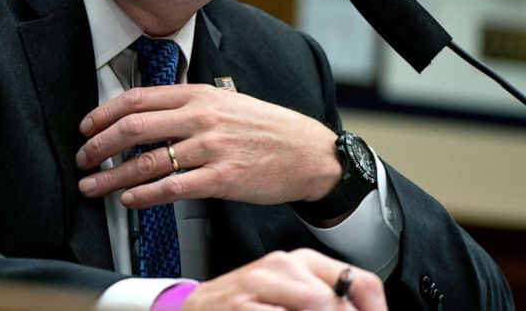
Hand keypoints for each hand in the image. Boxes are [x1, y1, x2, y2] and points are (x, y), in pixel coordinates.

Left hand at [75, 84, 340, 207]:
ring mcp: (211, 148)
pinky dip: (144, 195)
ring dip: (113, 176)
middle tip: (83, 158)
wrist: (309, 152)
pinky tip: (129, 200)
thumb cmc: (265, 127)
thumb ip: (186, 104)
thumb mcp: (224, 101)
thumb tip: (144, 113)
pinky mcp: (222, 178)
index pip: (137, 99)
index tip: (85, 128)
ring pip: (147, 161)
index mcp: (197, 94)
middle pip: (133, 128)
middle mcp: (201, 117)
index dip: (104, 114)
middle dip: (99, 145)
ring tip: (94, 185)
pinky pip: (173, 188)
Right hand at [183, 249, 386, 310]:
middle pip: (334, 300)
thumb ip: (326, 299)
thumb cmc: (247, 304)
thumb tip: (368, 310)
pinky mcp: (242, 307)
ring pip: (316, 303)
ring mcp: (259, 285)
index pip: (360, 281)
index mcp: (302, 261)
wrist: (199, 307)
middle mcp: (282, 266)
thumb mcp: (290, 294)